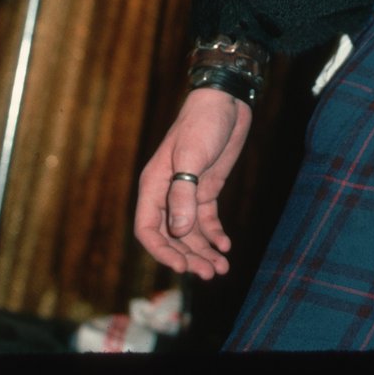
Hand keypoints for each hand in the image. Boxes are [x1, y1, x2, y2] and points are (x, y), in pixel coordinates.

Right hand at [134, 87, 251, 278]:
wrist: (226, 101)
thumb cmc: (203, 123)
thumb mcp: (192, 157)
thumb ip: (183, 194)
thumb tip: (178, 232)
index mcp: (154, 185)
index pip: (148, 229)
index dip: (162, 251)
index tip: (182, 267)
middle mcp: (167, 193)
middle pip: (171, 237)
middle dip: (188, 258)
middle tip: (210, 273)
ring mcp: (188, 192)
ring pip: (190, 233)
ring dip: (203, 252)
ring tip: (221, 269)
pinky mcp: (207, 189)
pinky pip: (206, 221)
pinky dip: (214, 236)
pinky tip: (226, 246)